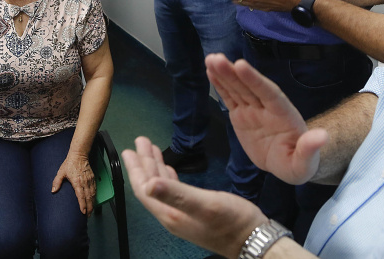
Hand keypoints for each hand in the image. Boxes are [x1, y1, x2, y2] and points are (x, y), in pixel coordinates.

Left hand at [52, 153, 95, 214]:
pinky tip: (93, 200)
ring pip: (93, 194)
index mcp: (77, 182)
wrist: (79, 155)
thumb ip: (57, 182)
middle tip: (88, 215)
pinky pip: (95, 189)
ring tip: (91, 210)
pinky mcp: (92, 178)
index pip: (81, 196)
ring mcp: (90, 180)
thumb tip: (53, 191)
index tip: (83, 212)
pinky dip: (94, 196)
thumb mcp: (61, 172)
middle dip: (89, 207)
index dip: (83, 205)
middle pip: (88, 197)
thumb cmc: (70, 164)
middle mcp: (85, 182)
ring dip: (92, 203)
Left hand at [122, 137, 266, 257]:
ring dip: (155, 167)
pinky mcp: (194, 213)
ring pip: (162, 188)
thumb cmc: (232, 222)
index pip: (144, 190)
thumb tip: (149, 184)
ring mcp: (183, 215)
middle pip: (151, 187)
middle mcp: (172, 215)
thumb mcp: (205, 205)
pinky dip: (169, 177)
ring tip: (150, 148)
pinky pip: (175, 191)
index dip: (136, 170)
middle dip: (144, 164)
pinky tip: (169, 169)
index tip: (129, 150)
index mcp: (170, 214)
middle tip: (140, 141)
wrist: (254, 241)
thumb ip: (177, 194)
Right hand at [205, 54, 326, 184]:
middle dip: (233, 73)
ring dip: (224, 74)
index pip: (268, 94)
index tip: (240, 65)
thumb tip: (322, 136)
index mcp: (283, 115)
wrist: (288, 165)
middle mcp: (267, 108)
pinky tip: (211, 72)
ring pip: (237, 89)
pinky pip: (230, 98)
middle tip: (217, 58)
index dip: (254, 79)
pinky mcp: (242, 116)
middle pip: (249, 88)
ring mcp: (253, 110)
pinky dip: (221, 86)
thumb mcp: (305, 164)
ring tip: (211, 59)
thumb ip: (310, 149)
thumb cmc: (299, 165)